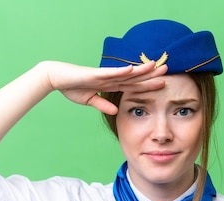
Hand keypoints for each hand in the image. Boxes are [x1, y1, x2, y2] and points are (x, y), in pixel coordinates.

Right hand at [40, 61, 167, 113]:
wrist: (55, 78)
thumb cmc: (71, 87)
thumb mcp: (89, 100)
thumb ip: (103, 105)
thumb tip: (115, 112)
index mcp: (110, 85)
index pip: (133, 85)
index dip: (147, 84)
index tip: (162, 83)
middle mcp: (110, 78)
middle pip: (134, 77)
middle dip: (150, 74)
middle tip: (168, 69)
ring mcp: (103, 75)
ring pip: (126, 73)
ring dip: (141, 70)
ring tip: (155, 65)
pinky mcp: (94, 74)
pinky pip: (110, 73)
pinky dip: (121, 71)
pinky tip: (133, 68)